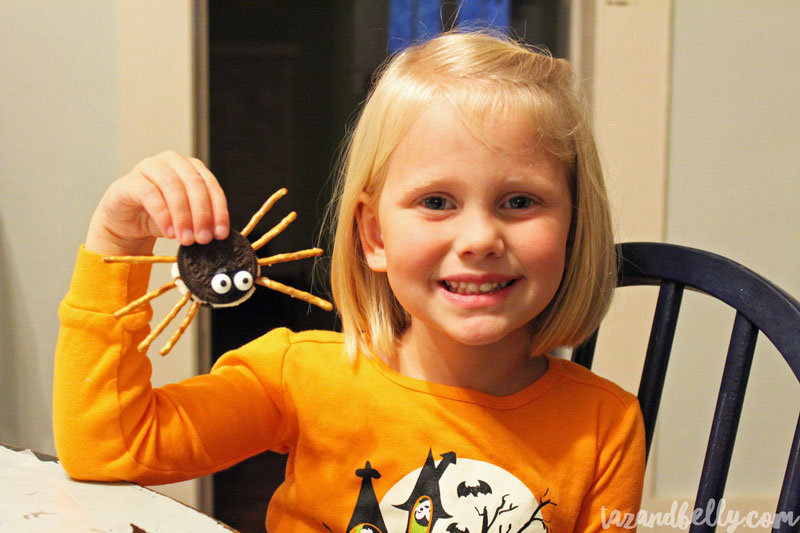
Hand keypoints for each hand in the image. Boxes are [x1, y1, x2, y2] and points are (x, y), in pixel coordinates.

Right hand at [85, 151, 229, 255]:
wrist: (125, 224)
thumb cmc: (157, 217)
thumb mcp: (186, 220)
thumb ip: (202, 221)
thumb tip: (218, 232)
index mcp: (190, 167)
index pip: (211, 184)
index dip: (218, 210)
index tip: (220, 232)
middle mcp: (171, 162)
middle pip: (194, 183)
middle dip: (202, 214)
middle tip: (203, 237)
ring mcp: (148, 168)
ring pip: (173, 186)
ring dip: (183, 216)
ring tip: (186, 238)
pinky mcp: (129, 181)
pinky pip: (149, 194)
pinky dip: (163, 215)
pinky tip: (169, 232)